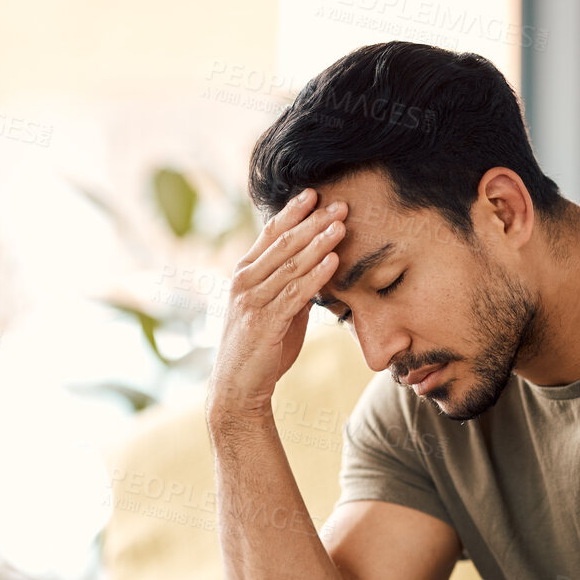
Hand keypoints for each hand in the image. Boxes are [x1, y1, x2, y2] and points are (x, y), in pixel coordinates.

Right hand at [208, 188, 347, 424]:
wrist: (238, 387)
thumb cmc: (261, 348)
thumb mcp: (277, 309)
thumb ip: (293, 286)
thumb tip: (320, 266)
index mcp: (246, 272)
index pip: (271, 232)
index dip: (294, 211)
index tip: (317, 192)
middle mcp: (244, 281)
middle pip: (283, 242)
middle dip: (313, 221)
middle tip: (340, 204)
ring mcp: (251, 300)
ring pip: (289, 264)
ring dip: (318, 243)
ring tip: (342, 225)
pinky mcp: (262, 322)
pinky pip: (293, 293)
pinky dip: (315, 275)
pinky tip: (333, 261)